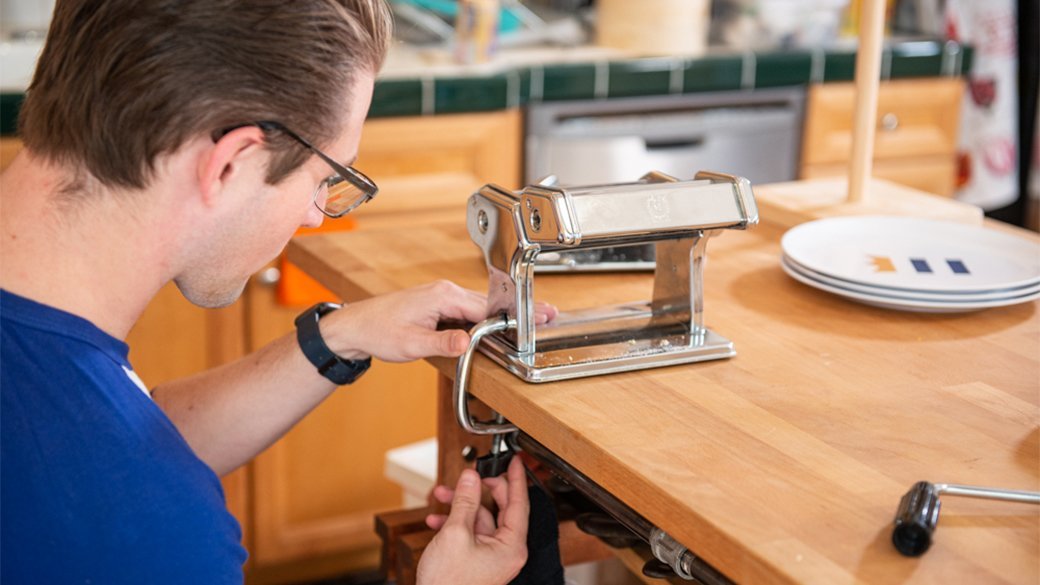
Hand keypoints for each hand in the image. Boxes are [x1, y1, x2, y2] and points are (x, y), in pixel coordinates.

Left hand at [321, 280, 557, 361]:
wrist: (355, 326)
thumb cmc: (378, 331)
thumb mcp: (411, 344)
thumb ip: (443, 343)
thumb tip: (468, 342)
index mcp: (442, 295)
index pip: (486, 308)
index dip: (514, 316)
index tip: (539, 317)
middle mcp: (445, 290)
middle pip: (489, 305)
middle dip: (517, 313)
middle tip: (548, 317)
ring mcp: (442, 296)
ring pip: (480, 308)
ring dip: (502, 317)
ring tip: (531, 322)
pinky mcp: (439, 303)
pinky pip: (468, 311)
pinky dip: (485, 319)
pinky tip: (498, 328)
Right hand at [416, 456, 528, 584]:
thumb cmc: (449, 584)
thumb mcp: (456, 534)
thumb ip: (465, 501)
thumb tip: (471, 478)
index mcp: (512, 546)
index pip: (519, 503)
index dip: (516, 478)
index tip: (516, 460)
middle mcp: (507, 551)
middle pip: (500, 509)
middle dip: (480, 490)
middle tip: (470, 476)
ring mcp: (492, 556)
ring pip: (480, 519)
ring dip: (461, 506)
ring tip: (443, 496)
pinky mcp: (478, 560)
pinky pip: (471, 533)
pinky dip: (455, 523)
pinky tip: (437, 518)